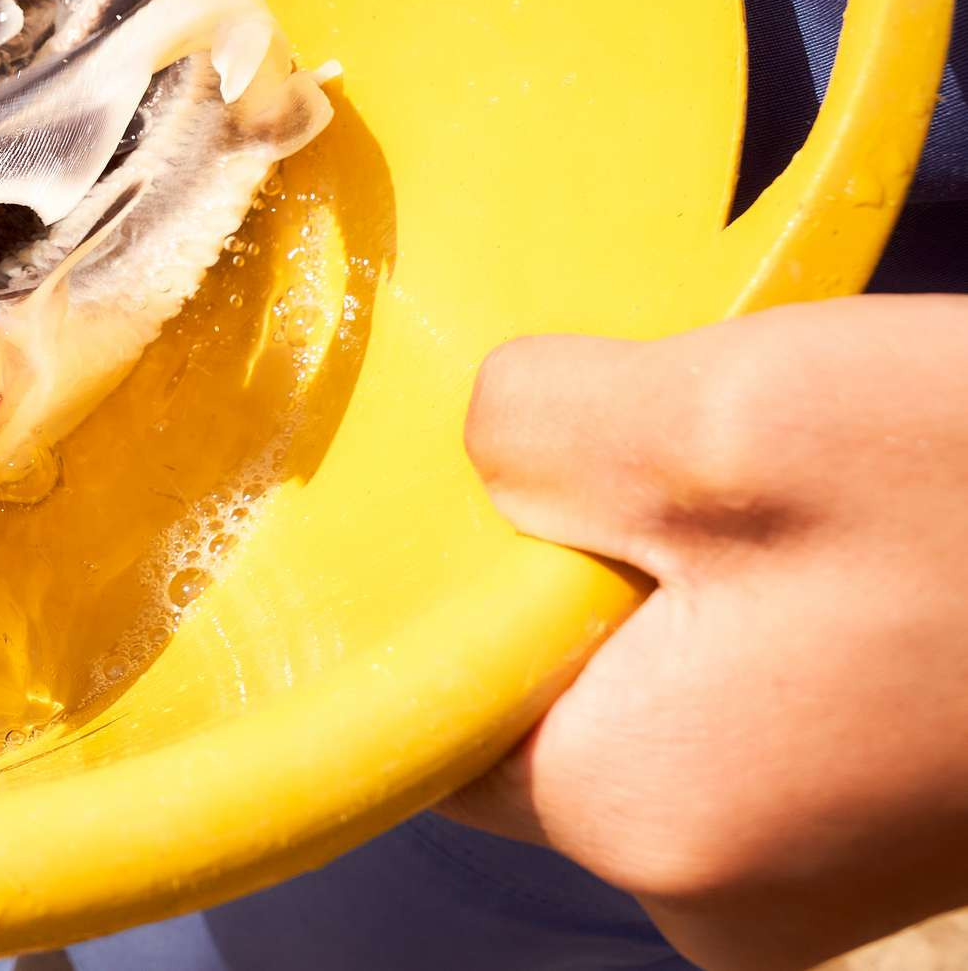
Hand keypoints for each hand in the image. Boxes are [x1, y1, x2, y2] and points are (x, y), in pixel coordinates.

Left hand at [445, 295, 967, 969]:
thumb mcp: (732, 415)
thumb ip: (535, 432)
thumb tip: (481, 450)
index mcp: (640, 813)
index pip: (425, 702)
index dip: (445, 568)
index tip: (515, 458)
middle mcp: (709, 893)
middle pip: (539, 692)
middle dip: (577, 553)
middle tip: (674, 437)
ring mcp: (807, 881)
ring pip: (653, 687)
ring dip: (684, 566)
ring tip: (791, 479)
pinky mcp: (883, 830)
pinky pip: (751, 705)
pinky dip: (762, 605)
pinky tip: (847, 527)